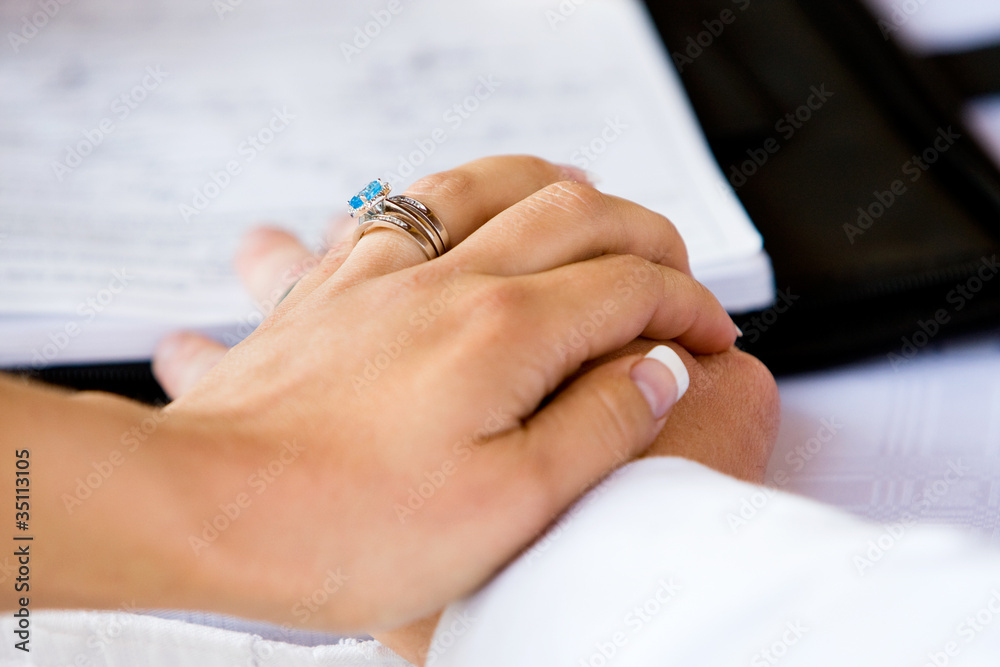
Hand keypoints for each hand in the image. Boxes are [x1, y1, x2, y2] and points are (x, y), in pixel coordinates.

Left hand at [150, 155, 737, 632]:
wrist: (205, 508)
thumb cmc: (345, 526)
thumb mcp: (509, 505)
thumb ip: (599, 425)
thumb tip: (658, 371)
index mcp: (503, 331)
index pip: (629, 286)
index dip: (687, 306)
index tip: (711, 336)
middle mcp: (448, 281)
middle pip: (576, 215)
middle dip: (645, 234)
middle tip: (674, 273)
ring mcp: (385, 275)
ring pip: (489, 184)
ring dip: (555, 184)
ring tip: (591, 199)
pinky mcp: (334, 287)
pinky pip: (403, 204)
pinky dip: (457, 190)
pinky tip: (462, 204)